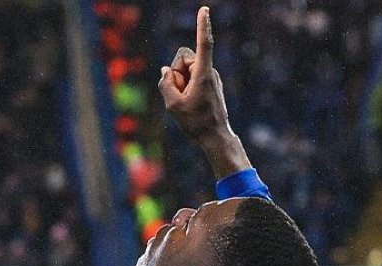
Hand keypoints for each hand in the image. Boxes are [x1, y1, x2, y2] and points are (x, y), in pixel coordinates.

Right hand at [158, 7, 249, 178]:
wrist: (215, 137)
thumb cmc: (196, 123)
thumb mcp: (173, 105)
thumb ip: (166, 84)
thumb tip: (166, 71)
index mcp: (204, 74)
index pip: (203, 44)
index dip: (202, 26)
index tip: (204, 9)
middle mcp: (209, 72)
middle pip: (184, 59)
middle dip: (176, 72)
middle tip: (178, 93)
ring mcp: (210, 77)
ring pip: (186, 70)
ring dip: (180, 83)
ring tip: (185, 102)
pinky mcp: (209, 83)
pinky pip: (190, 78)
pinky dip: (185, 87)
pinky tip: (189, 103)